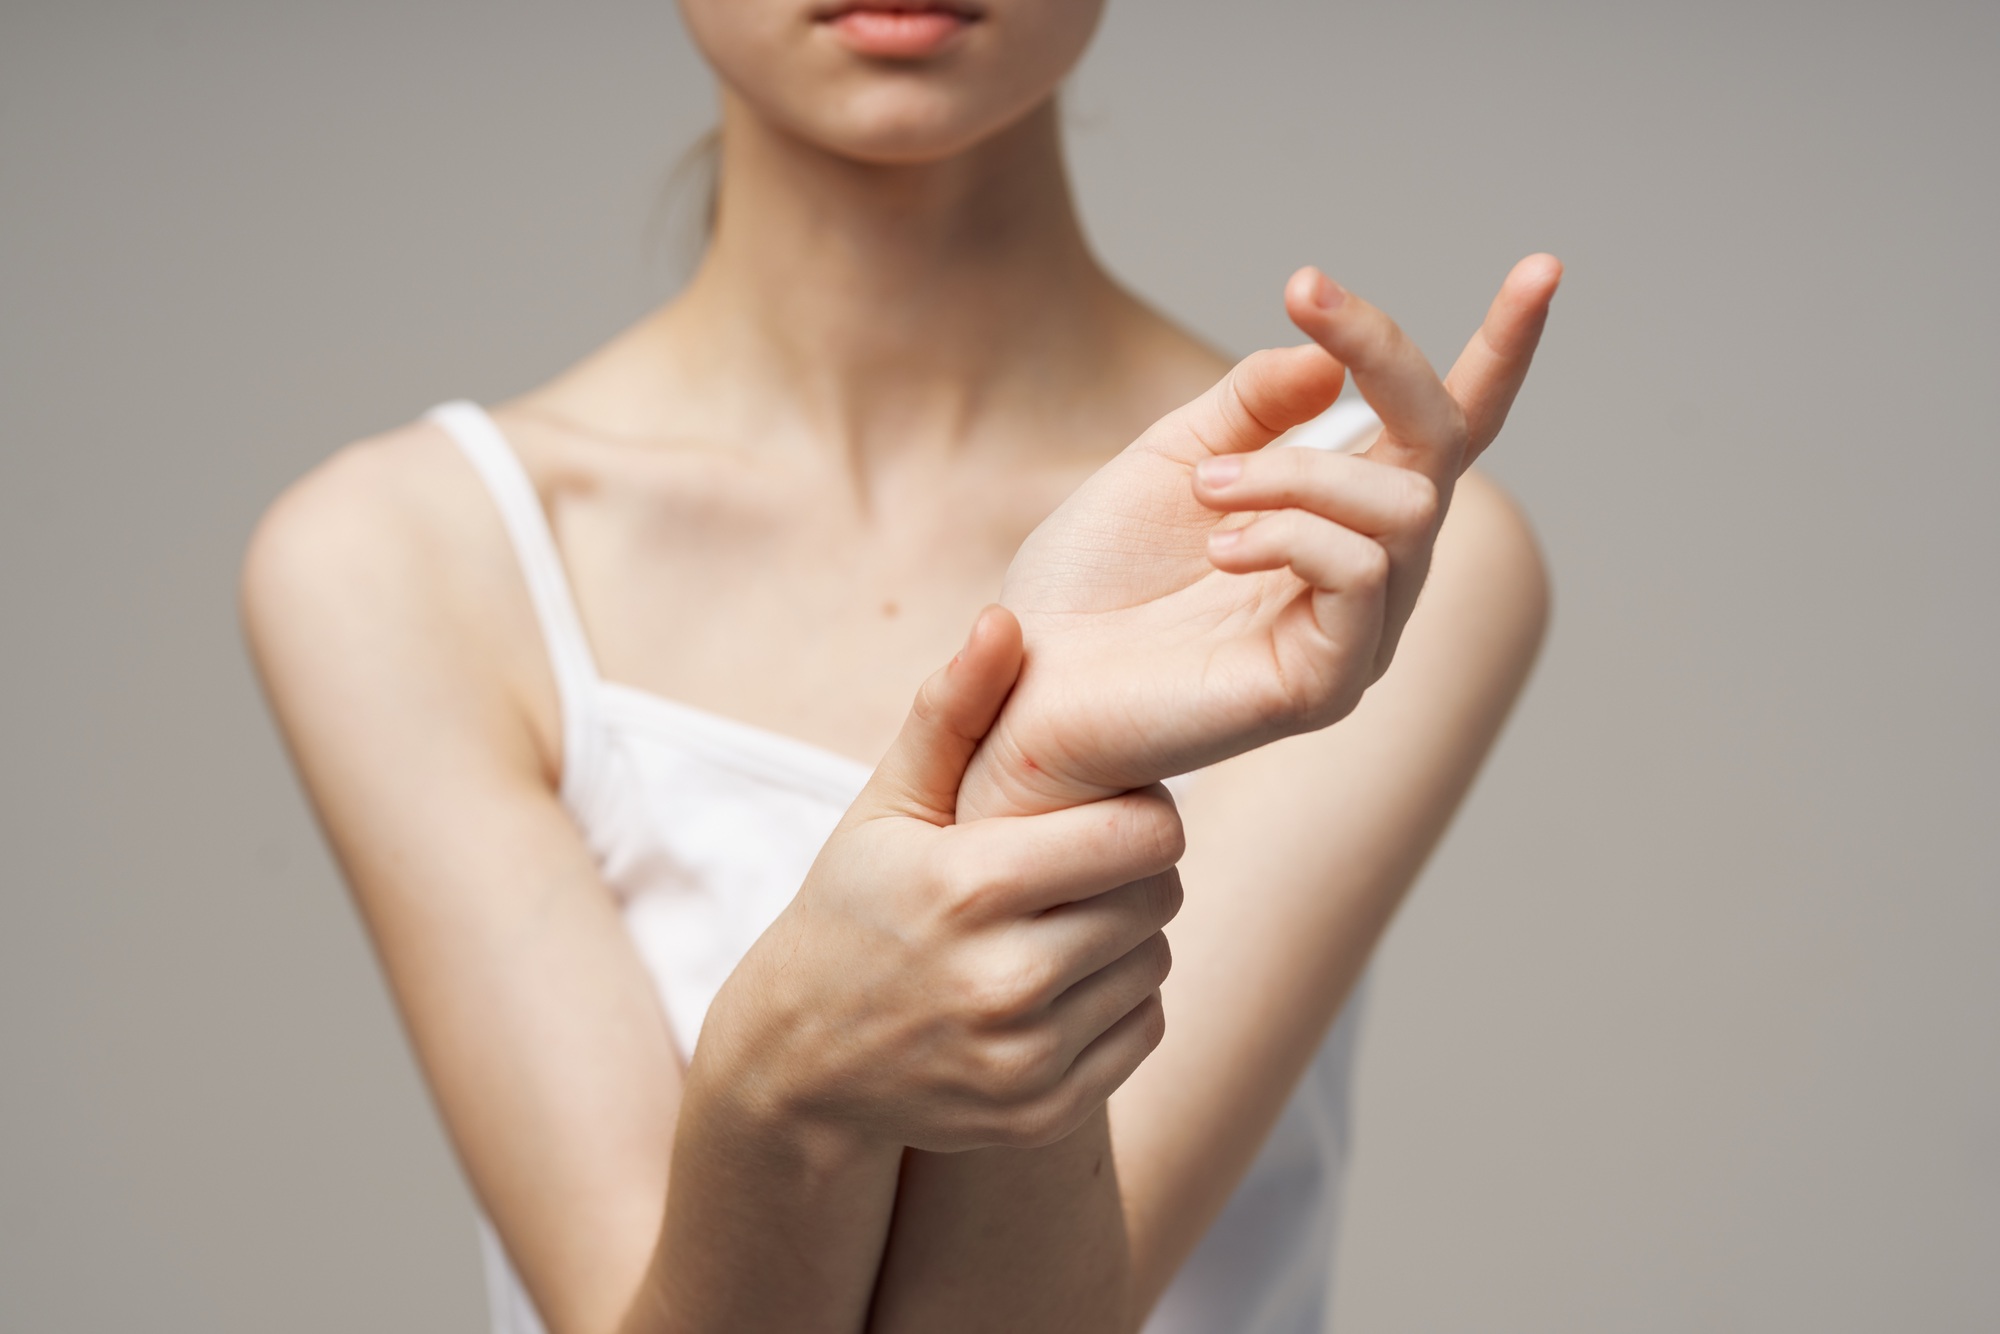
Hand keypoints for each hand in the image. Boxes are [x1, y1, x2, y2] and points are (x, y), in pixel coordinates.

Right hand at [691, 607, 1183, 1153]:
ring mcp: (1022, 1058)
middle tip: (1086, 861)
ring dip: (1129, 935)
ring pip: (1155, 964)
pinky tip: (1061, 979)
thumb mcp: (887, 804)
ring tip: (1064, 918)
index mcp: (967, 888)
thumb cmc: (853, 906)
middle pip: (1159, 899)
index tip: (1107, 807)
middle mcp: (1000, 982)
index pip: (1142, 836)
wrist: (800, 1061)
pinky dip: (1120, 1000)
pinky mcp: (1041, 1111)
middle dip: (1136, 869)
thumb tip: (1006, 618)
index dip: (1142, 810)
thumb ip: (952, 710)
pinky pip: (1143, 1030)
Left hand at [957, 255, 1562, 817]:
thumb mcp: (1172, 457)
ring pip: (1401, 505)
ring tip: (1204, 493)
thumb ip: (1252, 406)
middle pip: (1440, 442)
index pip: (1445, 429)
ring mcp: (1357, 636)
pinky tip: (1219, 549)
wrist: (1028, 679)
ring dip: (1296, 469)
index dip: (1500, 353)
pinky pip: (1359, 574)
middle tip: (1303, 290)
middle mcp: (1371, 576)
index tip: (1542, 267)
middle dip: (1385, 352)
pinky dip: (1289, 535)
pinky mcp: (1327, 686)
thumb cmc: (1093, 582)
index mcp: (1340, 518)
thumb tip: (1332, 359)